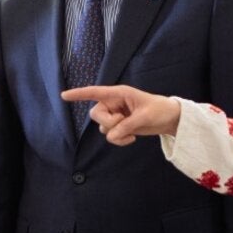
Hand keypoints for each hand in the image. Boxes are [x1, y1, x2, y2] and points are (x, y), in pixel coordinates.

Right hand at [60, 86, 181, 144]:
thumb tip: (112, 135)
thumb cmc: (159, 110)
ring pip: (103, 128)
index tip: (64, 95)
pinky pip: (110, 136)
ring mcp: (115, 116)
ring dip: (116, 133)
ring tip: (132, 131)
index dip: (79, 94)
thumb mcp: (145, 116)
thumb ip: (127, 125)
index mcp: (118, 93)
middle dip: (108, 122)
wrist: (168, 119)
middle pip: (96, 114)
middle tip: (123, 122)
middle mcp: (113, 103)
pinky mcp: (119, 127)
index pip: (95, 92)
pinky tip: (131, 138)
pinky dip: (119, 140)